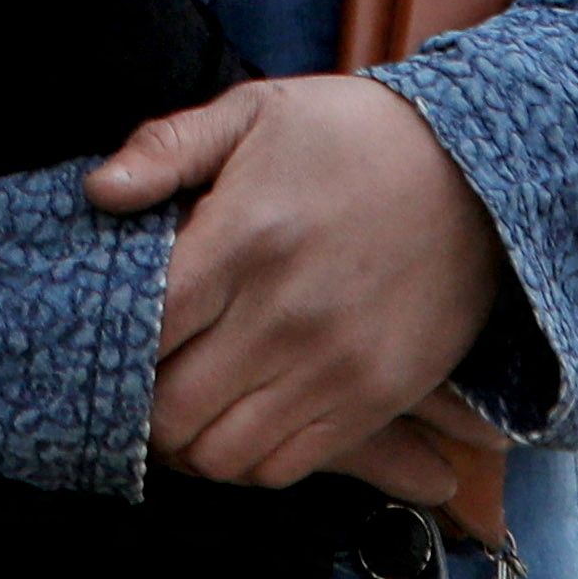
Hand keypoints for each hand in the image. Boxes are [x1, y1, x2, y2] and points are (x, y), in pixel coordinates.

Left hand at [85, 77, 506, 490]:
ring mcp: (332, 368)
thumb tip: (98, 190)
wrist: (479, 172)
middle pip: (171, 410)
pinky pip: (283, 468)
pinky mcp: (372, 400)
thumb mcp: (257, 110)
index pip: (143, 331)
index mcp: (245, 239)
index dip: (114, 340)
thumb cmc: (354, 135)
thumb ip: (168, 147)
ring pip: (219, 455)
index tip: (119, 327)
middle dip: (145, 398)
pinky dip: (249, 456)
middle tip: (151, 370)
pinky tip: (246, 412)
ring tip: (194, 397)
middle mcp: (284, 317)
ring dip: (191, 438)